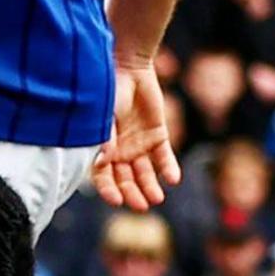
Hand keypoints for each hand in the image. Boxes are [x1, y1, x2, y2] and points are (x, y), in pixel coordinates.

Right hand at [96, 62, 181, 209]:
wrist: (128, 69)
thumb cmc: (106, 91)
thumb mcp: (101, 116)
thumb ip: (103, 137)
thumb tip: (102, 160)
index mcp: (101, 148)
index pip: (102, 176)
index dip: (108, 189)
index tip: (116, 201)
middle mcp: (119, 151)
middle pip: (125, 179)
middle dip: (132, 193)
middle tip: (141, 206)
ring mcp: (139, 144)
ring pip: (145, 172)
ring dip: (150, 186)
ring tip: (158, 198)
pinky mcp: (157, 136)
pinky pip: (164, 157)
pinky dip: (168, 168)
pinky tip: (173, 179)